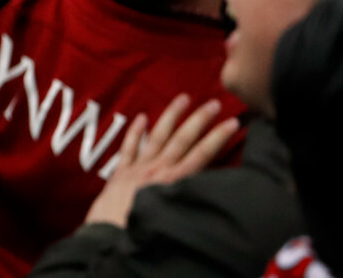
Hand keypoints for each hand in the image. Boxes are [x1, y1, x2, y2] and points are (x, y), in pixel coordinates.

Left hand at [84, 94, 241, 229]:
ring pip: (157, 136)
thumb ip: (187, 201)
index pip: (201, 154)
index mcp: (173, 183)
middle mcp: (157, 171)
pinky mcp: (120, 175)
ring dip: (171, 116)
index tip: (233, 122)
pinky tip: (141, 117)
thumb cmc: (142, 236)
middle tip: (214, 103)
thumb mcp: (173, 219)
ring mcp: (138, 170)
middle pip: (182, 139)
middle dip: (200, 119)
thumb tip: (206, 191)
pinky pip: (128, 148)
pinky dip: (135, 132)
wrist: (109, 243)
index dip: (218, 137)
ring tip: (183, 98)